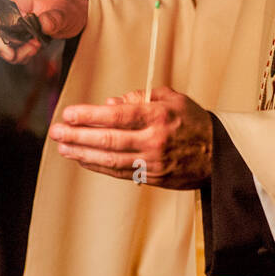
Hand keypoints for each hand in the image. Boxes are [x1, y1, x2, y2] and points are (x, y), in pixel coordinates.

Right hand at [0, 0, 87, 63]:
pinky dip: (22, 55)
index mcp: (17, 0)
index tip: (10, 45)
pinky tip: (36, 48)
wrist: (78, 11)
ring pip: (3, 45)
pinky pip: (14, 49)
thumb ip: (53, 18)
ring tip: (35, 48)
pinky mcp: (22, 35)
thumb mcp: (64, 12)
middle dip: (6, 48)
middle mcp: (12, 12)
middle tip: (24, 51)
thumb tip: (43, 23)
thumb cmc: (69, 5)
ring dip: (16, 53)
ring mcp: (16, 24)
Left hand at [48, 86, 211, 188]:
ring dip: (82, 153)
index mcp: (158, 116)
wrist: (218, 154)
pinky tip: (82, 159)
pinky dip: (98, 166)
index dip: (89, 115)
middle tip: (56, 132)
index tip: (68, 113)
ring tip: (62, 148)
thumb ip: (140, 97)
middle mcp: (153, 140)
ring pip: (110, 159)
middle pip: (108, 139)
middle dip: (77, 136)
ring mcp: (152, 162)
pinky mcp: (151, 177)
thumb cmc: (193, 121)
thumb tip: (110, 104)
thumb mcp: (172, 98)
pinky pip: (119, 172)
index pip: (116, 116)